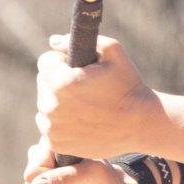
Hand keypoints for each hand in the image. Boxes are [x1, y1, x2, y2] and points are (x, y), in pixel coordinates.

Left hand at [35, 34, 164, 158]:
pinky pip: (48, 125)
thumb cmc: (128, 85)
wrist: (140, 123)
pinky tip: (81, 118)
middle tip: (84, 86)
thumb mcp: (113, 52)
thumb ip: (79, 41)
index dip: (62, 60)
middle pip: (42, 83)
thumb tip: (54, 42)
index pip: (45, 61)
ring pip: (44, 104)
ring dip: (57, 100)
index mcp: (62, 82)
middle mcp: (52, 106)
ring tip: (84, 103)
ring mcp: (53, 127)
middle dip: (58, 80)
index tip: (77, 67)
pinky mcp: (57, 143)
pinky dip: (60, 120)